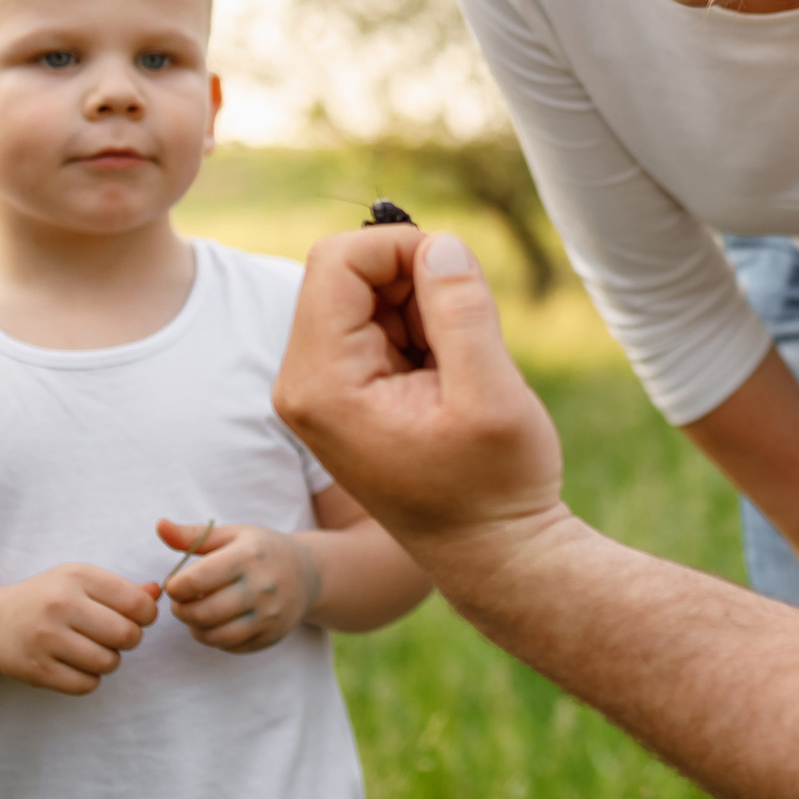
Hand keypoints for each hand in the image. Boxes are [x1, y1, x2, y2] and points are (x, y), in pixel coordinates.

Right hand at [0, 562, 158, 694]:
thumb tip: (157, 594)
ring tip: (93, 649)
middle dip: (129, 640)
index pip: (137, 603)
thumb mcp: (81, 581)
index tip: (136, 617)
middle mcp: (61, 605)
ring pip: (108, 663)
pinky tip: (77, 664)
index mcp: (78, 577)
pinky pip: (86, 685)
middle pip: (126, 635)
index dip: (146, 616)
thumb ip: (123, 588)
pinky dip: (89, 679)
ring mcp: (46, 639)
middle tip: (114, 636)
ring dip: (109, 661)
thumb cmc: (49, 598)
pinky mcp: (37, 670)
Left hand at [157, 519, 321, 652]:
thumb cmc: (260, 550)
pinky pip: (230, 646)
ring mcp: (270, 615)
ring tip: (194, 614)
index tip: (175, 584)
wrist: (308, 574)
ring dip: (194, 628)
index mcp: (249, 556)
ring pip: (215, 635)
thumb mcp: (232, 535)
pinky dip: (214, 638)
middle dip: (181, 610)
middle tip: (180, 603)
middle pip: (202, 612)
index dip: (175, 586)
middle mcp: (263, 587)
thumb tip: (159, 526)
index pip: (196, 580)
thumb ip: (193, 535)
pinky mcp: (272, 636)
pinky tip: (214, 624)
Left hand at [271, 228, 568, 575]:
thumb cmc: (495, 488)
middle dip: (415, 281)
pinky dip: (421, 331)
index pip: (337, 261)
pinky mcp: (344, 393)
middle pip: (346, 273)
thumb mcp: (491, 395)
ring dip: (423, 308)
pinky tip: (449, 378)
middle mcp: (304, 383)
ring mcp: (320, 389)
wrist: (493, 555)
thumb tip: (440, 243)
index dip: (402, 248)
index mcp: (322, 385)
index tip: (460, 281)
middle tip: (466, 334)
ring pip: (366, 295)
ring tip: (460, 367)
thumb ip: (462, 310)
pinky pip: (376, 325)